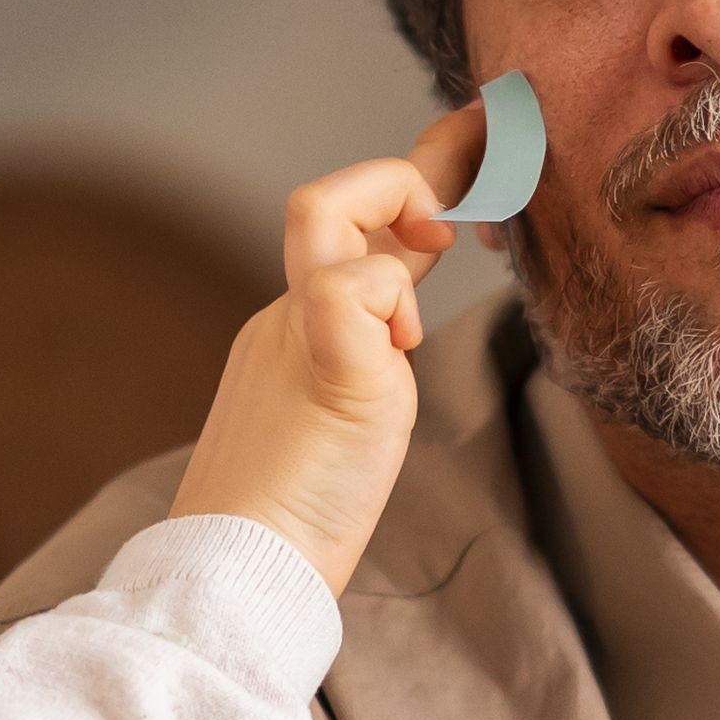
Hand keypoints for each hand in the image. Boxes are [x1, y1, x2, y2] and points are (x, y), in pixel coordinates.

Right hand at [170, 125, 465, 600]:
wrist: (240, 570)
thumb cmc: (299, 516)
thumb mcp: (353, 413)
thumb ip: (374, 358)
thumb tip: (406, 326)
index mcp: (294, 328)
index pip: (350, 235)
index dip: (409, 187)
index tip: (469, 149)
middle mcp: (285, 314)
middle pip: (326, 199)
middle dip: (418, 168)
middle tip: (479, 183)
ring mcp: (293, 330)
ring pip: (322, 205)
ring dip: (398, 215)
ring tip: (428, 293)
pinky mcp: (321, 360)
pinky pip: (354, 280)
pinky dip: (394, 297)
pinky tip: (399, 354)